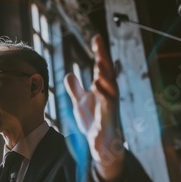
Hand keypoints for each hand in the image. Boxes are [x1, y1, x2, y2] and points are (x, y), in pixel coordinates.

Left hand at [64, 34, 124, 181]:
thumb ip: (76, 89)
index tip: (96, 37)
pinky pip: (108, 108)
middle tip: (100, 45)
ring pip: (111, 90)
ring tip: (101, 64)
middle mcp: (108, 96)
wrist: (100, 144)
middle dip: (104, 60)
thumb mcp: (80, 103)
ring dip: (107, 77)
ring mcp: (110, 109)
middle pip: (108, 75)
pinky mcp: (107, 122)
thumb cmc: (93, 121)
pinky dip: (104, 98)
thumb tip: (69, 74)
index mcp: (102, 90)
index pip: (101, 68)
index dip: (100, 53)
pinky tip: (98, 87)